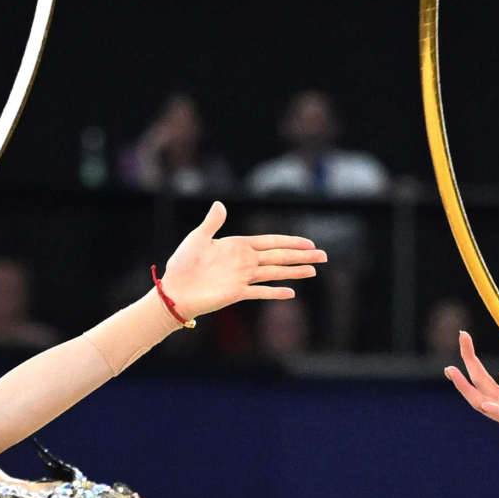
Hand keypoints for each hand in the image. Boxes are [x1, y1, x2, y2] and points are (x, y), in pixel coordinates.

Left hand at [156, 203, 324, 316]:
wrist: (174, 290)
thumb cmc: (183, 264)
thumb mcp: (197, 238)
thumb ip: (212, 223)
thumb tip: (220, 203)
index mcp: (238, 246)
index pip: (270, 242)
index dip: (290, 242)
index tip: (309, 243)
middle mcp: (244, 261)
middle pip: (279, 257)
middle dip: (301, 255)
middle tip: (324, 255)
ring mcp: (242, 278)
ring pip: (275, 273)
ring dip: (295, 271)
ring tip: (314, 271)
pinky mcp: (237, 293)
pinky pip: (260, 292)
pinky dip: (275, 292)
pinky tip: (291, 293)